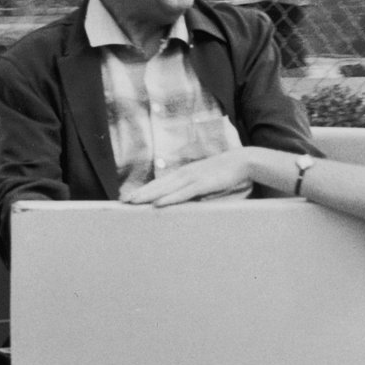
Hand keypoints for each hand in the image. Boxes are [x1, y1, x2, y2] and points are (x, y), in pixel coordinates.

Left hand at [121, 149, 255, 207]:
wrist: (242, 161)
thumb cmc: (225, 173)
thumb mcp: (206, 182)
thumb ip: (194, 190)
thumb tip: (185, 202)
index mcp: (185, 173)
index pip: (160, 183)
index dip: (144, 189)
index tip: (130, 196)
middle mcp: (184, 174)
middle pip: (157, 185)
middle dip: (139, 193)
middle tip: (123, 201)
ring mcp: (193, 178)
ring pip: (166, 189)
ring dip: (148, 195)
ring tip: (133, 202)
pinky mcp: (202, 184)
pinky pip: (182, 193)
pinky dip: (169, 198)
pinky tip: (158, 204)